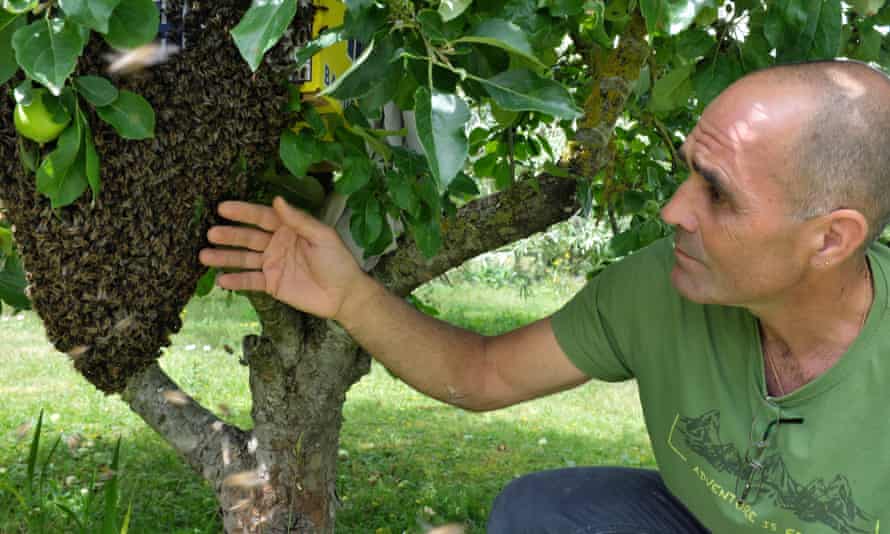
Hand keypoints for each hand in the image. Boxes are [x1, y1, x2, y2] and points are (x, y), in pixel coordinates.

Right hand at [199, 197, 366, 319]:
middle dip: (229, 235)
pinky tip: (220, 280)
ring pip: (244, 259)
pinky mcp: (272, 284)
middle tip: (210, 233)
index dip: (243, 212)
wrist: (344, 294)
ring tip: (203, 256)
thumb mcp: (321, 236)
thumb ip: (298, 220)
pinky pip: (250, 281)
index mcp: (289, 228)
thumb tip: (276, 199)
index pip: (262, 217)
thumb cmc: (337, 261)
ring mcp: (272, 264)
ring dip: (225, 257)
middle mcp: (277, 243)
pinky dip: (236, 280)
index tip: (223, 208)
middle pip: (248, 237)